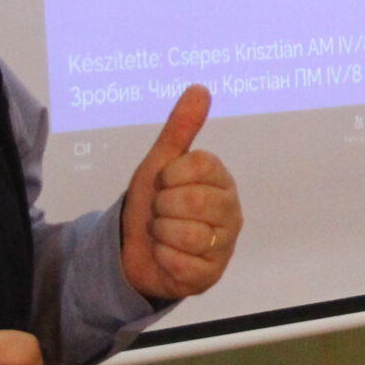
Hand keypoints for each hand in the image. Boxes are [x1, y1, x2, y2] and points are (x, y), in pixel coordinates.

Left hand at [119, 83, 242, 300]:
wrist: (134, 250)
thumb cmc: (154, 204)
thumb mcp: (160, 163)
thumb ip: (180, 128)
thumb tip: (199, 88)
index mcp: (222, 181)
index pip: (198, 166)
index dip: (170, 174)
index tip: (164, 183)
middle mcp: (231, 212)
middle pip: (193, 201)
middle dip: (163, 207)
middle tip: (162, 211)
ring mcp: (224, 245)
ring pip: (186, 234)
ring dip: (161, 234)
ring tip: (164, 234)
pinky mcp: (211, 275)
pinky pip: (180, 262)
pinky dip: (163, 258)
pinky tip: (166, 256)